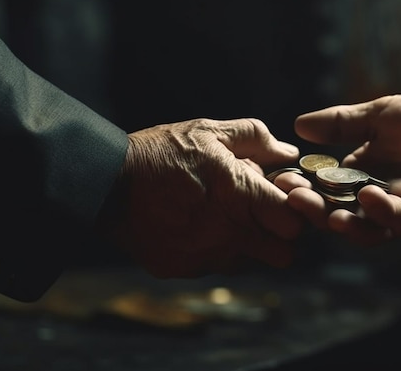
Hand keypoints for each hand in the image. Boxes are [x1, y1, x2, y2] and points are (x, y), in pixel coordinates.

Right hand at [98, 118, 304, 276]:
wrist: (105, 183)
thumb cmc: (162, 152)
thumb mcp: (209, 132)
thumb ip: (256, 139)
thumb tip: (287, 152)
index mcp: (240, 197)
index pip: (295, 223)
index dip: (295, 212)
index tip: (281, 200)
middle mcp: (228, 234)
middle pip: (284, 254)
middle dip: (280, 236)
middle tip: (262, 216)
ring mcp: (205, 256)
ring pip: (250, 262)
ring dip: (247, 244)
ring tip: (223, 216)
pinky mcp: (183, 268)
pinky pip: (214, 266)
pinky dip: (213, 250)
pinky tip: (194, 226)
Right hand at [279, 94, 400, 244]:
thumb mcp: (378, 115)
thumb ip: (341, 123)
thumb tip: (298, 124)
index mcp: (357, 170)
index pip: (320, 184)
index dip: (301, 183)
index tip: (281, 175)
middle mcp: (369, 193)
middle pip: (332, 209)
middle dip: (310, 206)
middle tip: (292, 196)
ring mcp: (392, 207)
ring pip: (357, 225)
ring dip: (337, 221)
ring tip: (320, 210)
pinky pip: (391, 221)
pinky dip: (378, 212)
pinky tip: (369, 194)